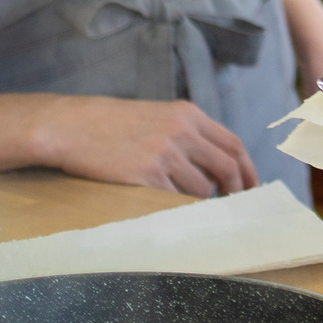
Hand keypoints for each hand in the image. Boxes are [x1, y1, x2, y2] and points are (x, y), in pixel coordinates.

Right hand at [33, 97, 260, 197]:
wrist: (71, 126)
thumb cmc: (112, 124)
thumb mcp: (157, 116)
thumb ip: (188, 134)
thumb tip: (217, 164)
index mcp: (187, 115)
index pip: (233, 144)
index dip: (247, 169)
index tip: (251, 186)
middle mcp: (181, 132)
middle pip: (227, 167)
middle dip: (236, 190)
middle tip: (233, 206)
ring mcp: (164, 154)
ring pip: (201, 189)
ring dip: (199, 201)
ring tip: (184, 202)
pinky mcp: (145, 175)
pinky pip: (174, 200)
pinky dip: (175, 208)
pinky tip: (165, 207)